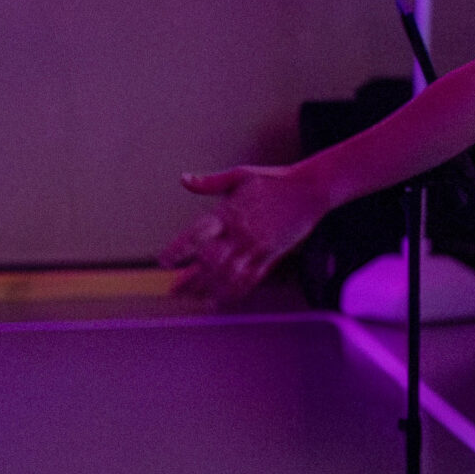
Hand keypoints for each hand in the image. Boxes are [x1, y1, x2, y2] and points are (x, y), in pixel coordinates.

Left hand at [162, 165, 326, 303]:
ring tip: (195, 298)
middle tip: (174, 291)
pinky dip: (235, 291)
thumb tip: (184, 179)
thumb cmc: (274, 180)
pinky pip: (251, 278)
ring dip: (210, 289)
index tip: (164, 262)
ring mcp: (257, 246)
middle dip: (190, 279)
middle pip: (209, 262)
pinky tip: (222, 298)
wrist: (310, 189)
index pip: (197, 235)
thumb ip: (211, 182)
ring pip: (229, 275)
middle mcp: (241, 232)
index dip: (179, 250)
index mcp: (229, 212)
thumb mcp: (241, 175)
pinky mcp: (272, 254)